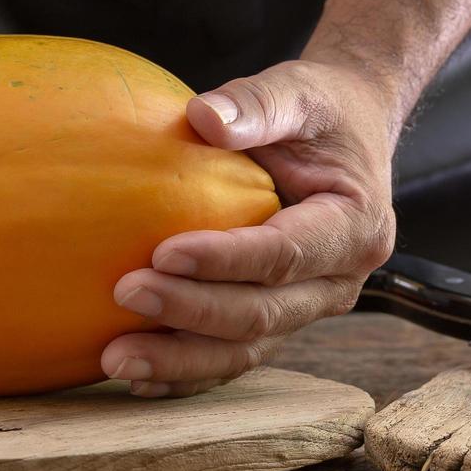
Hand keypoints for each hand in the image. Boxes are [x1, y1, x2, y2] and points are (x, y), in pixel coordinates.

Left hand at [101, 59, 397, 396]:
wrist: (349, 133)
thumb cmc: (321, 109)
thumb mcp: (297, 91)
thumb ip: (257, 103)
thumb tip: (202, 117)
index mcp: (355, 226)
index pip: (286, 255)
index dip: (225, 260)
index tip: (163, 251)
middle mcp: (340, 280)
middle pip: (264, 314)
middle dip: (191, 312)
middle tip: (125, 294)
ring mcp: (311, 308)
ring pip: (248, 348)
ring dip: (181, 360)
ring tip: (115, 358)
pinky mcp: (281, 320)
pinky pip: (235, 356)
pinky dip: (186, 373)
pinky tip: (135, 378)